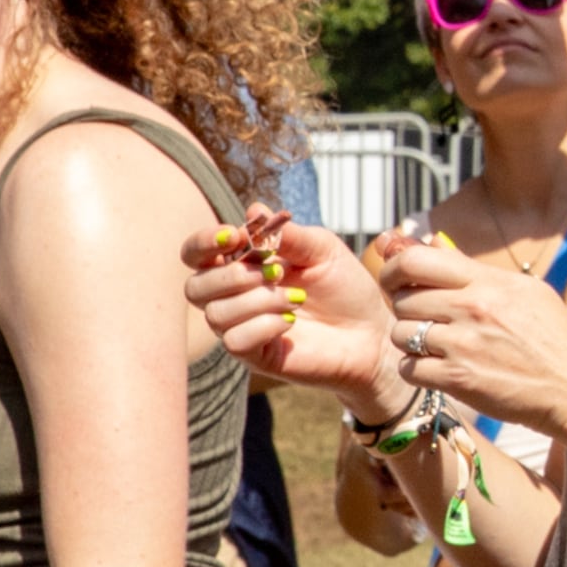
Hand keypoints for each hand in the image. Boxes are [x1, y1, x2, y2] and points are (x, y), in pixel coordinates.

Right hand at [186, 206, 406, 417]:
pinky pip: (234, 341)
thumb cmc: (345, 287)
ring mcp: (240, 328)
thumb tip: (254, 210)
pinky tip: (291, 322)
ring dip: (259, 300)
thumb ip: (287, 234)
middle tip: (278, 272)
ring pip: (216, 314)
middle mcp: (233, 298)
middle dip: (234, 275)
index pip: (196, 254)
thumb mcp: (322, 250)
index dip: (204, 243)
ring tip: (298, 297)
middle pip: (195, 288)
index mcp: (243, 265)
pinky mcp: (254, 356)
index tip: (236, 237)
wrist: (372, 331)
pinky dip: (264, 325)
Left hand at [385, 235, 566, 447]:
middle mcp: (473, 308)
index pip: (417, 261)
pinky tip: (440, 368)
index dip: (395, 269)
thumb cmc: (553, 337)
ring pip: (401, 334)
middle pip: (403, 299)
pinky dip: (418, 370)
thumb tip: (432, 245)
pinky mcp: (457, 379)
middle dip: (407, 310)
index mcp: (490, 282)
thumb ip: (477, 272)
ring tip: (435, 346)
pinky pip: (409, 368)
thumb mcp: (525, 291)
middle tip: (425, 319)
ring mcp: (463, 345)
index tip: (398, 281)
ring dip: (411, 341)